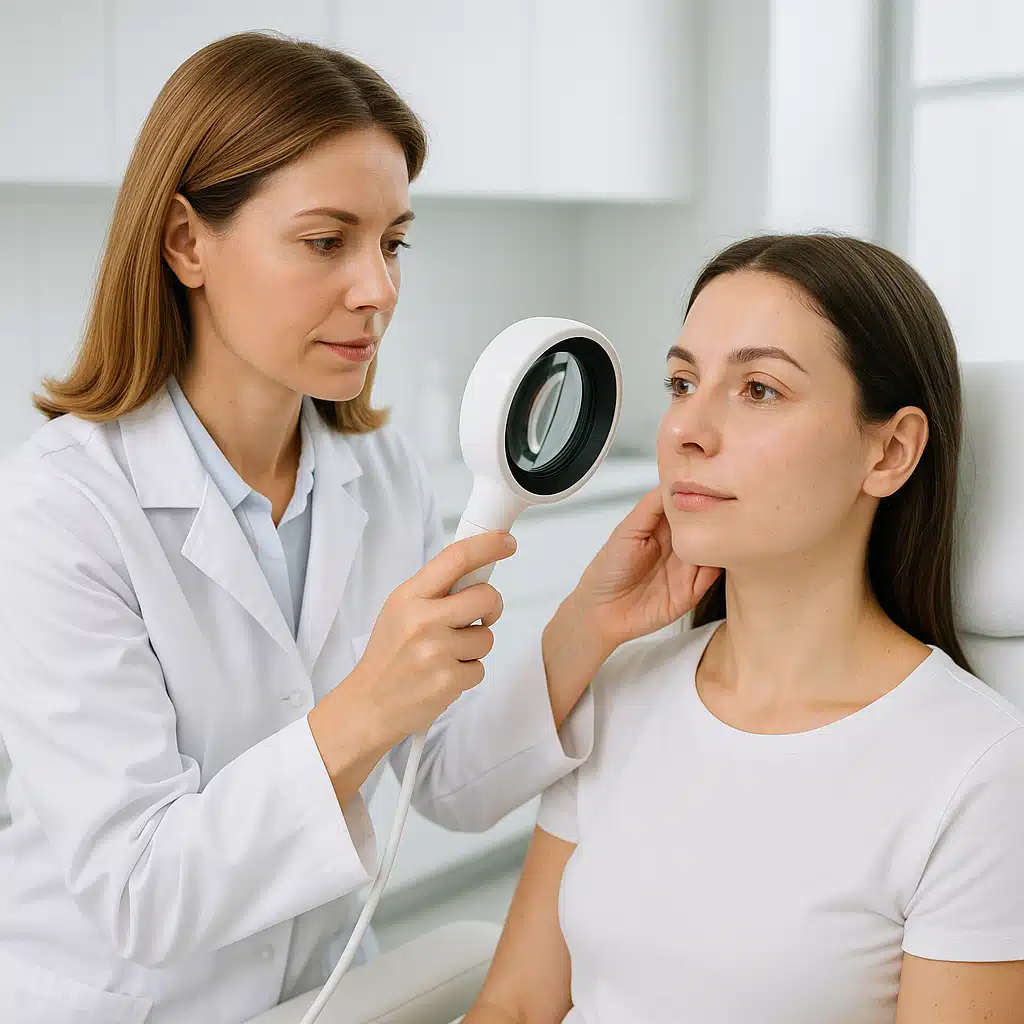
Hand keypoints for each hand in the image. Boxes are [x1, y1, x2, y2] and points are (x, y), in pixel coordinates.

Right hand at [330, 530, 517, 750]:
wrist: (369, 705)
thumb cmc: (389, 655)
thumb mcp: (400, 611)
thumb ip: (435, 591)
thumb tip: (477, 570)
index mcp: (409, 597)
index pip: (455, 558)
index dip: (487, 546)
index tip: (507, 541)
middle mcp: (422, 620)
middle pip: (485, 596)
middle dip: (491, 606)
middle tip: (481, 616)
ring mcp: (436, 651)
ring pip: (486, 637)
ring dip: (474, 647)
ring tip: (445, 656)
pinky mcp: (448, 680)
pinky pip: (480, 668)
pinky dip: (467, 673)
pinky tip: (442, 676)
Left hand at [571, 487, 719, 652]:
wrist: (601, 611)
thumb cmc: (607, 570)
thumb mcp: (627, 530)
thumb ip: (650, 507)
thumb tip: (672, 480)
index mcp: (663, 527)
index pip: (690, 504)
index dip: (701, 492)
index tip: (713, 478)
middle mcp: (679, 545)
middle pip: (707, 525)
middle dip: (717, 513)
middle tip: (726, 500)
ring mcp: (687, 568)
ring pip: (714, 547)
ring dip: (721, 537)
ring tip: (725, 524)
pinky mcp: (693, 591)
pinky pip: (712, 575)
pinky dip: (719, 563)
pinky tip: (719, 552)